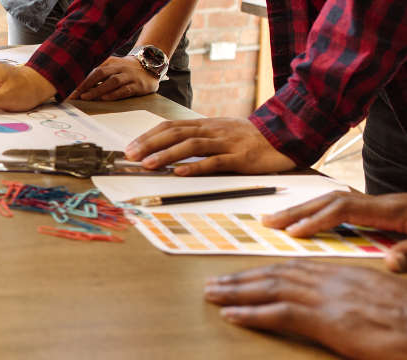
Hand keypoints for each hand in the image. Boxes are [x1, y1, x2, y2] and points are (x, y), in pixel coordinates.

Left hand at [70, 56, 158, 100]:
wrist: (152, 65)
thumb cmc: (127, 70)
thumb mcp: (113, 67)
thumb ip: (99, 74)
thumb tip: (80, 86)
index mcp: (110, 62)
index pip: (93, 70)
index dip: (81, 80)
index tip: (70, 90)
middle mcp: (119, 67)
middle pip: (100, 73)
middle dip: (86, 84)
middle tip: (75, 94)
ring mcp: (129, 76)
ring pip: (112, 81)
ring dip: (98, 89)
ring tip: (86, 97)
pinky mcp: (139, 85)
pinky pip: (126, 89)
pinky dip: (115, 94)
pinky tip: (106, 98)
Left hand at [125, 117, 296, 175]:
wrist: (288, 134)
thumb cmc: (251, 138)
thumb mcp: (222, 133)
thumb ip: (200, 138)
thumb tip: (171, 148)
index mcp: (206, 125)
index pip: (170, 127)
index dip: (149, 136)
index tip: (130, 147)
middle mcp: (213, 130)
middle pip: (175, 133)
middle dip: (150, 144)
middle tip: (130, 156)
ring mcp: (227, 143)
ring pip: (192, 146)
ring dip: (167, 155)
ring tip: (148, 165)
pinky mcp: (242, 158)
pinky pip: (216, 161)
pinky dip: (196, 167)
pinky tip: (181, 173)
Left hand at [205, 260, 406, 359]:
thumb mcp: (377, 299)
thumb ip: (352, 294)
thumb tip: (336, 301)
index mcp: (342, 275)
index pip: (292, 269)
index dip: (262, 271)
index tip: (241, 275)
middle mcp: (329, 281)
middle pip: (275, 275)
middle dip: (241, 279)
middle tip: (214, 283)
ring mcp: (327, 299)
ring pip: (270, 289)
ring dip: (236, 291)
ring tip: (212, 294)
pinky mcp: (327, 320)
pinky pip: (280, 313)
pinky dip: (252, 313)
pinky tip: (231, 315)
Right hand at [261, 192, 406, 270]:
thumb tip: (390, 262)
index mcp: (390, 209)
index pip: (343, 210)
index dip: (316, 220)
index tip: (293, 233)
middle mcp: (380, 202)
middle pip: (330, 200)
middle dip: (298, 210)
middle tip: (268, 221)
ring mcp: (379, 203)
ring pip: (333, 199)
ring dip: (305, 208)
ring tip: (280, 219)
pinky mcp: (381, 208)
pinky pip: (341, 204)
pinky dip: (320, 210)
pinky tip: (310, 219)